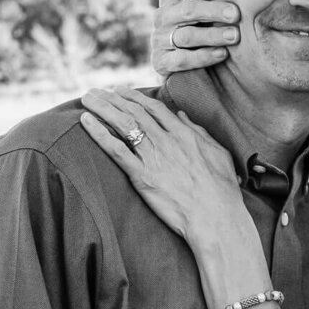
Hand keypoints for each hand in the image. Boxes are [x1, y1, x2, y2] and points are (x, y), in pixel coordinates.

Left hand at [80, 86, 243, 242]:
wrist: (216, 218)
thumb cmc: (222, 190)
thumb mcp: (218, 153)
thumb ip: (199, 132)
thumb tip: (182, 116)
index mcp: (184, 134)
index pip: (154, 108)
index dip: (134, 97)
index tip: (120, 90)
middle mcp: (167, 141)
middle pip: (134, 111)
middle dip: (112, 98)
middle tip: (95, 91)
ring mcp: (153, 158)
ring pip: (123, 124)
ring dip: (102, 107)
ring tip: (86, 98)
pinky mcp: (142, 177)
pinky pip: (116, 150)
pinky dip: (99, 133)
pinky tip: (86, 121)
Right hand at [151, 0, 240, 76]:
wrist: (176, 60)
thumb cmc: (192, 21)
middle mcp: (162, 17)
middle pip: (187, 10)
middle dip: (213, 10)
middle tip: (236, 13)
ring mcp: (159, 40)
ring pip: (186, 36)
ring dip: (212, 36)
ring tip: (235, 36)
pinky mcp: (161, 63)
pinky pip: (181, 60)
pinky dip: (202, 57)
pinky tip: (222, 54)